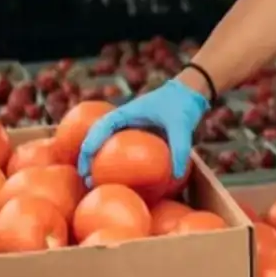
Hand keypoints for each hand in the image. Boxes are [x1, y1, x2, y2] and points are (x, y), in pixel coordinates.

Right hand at [76, 77, 209, 183]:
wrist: (189, 94)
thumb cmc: (182, 105)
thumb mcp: (182, 126)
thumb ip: (179, 148)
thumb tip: (175, 175)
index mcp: (127, 113)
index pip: (102, 126)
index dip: (91, 143)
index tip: (87, 163)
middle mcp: (124, 120)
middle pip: (97, 136)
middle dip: (88, 156)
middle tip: (86, 179)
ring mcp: (129, 127)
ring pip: (105, 142)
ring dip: (96, 159)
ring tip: (93, 182)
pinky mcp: (137, 135)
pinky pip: (119, 148)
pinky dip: (112, 160)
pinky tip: (115, 178)